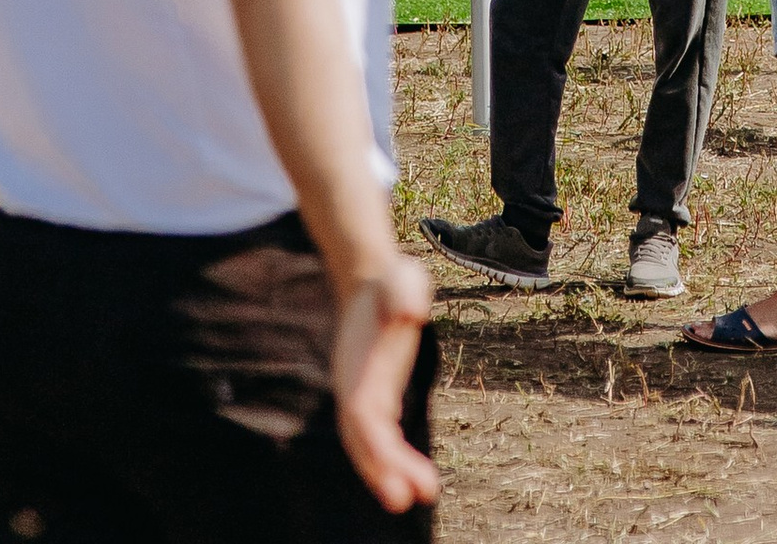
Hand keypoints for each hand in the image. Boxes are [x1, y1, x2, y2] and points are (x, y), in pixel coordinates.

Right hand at [331, 253, 438, 513]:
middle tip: (405, 500)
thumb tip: (411, 313)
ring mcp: (363, 394)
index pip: (363, 416)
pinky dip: (393, 461)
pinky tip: (416, 480)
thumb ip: (405, 291)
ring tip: (421, 495)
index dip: (377, 447)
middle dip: (380, 471)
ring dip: (387, 473)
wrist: (371, 280)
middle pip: (362, 438)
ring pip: (368, 444)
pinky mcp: (377, 398)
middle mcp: (355, 387)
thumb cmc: (390, 280)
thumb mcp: (402, 276)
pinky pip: (380, 437)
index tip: (395, 470)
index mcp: (359, 366)